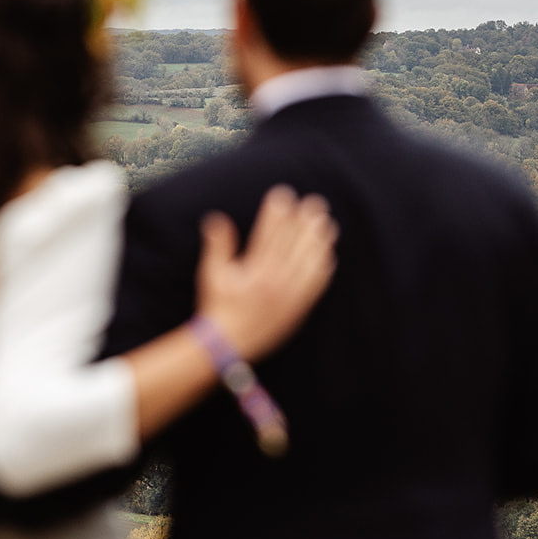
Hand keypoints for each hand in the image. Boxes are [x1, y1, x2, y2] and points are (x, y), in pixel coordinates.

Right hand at [196, 185, 336, 361]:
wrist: (229, 344)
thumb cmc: (217, 307)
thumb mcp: (210, 275)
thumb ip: (217, 246)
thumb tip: (216, 219)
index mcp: (255, 271)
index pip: (269, 234)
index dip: (277, 212)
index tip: (283, 194)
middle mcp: (275, 281)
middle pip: (294, 244)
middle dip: (305, 221)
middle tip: (315, 203)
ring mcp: (289, 295)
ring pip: (309, 262)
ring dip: (319, 241)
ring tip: (326, 222)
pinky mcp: (297, 308)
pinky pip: (315, 285)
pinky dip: (322, 268)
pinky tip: (327, 255)